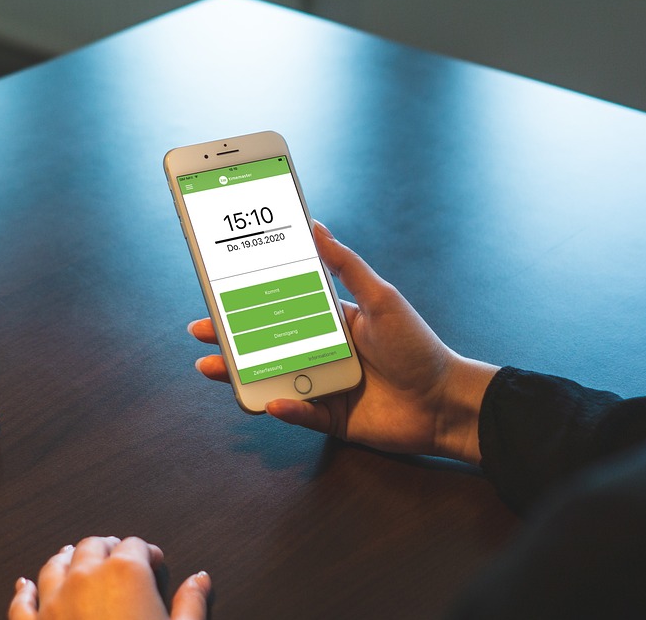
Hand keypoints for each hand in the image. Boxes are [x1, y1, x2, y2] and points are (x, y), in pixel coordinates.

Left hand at [9, 536, 210, 619]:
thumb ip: (191, 604)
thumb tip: (200, 580)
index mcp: (124, 574)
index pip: (135, 545)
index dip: (147, 551)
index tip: (154, 560)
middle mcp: (84, 579)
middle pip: (93, 546)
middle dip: (108, 547)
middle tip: (119, 555)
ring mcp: (53, 604)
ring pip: (55, 565)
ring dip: (67, 558)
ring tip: (74, 556)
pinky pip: (22, 604)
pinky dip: (24, 592)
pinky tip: (24, 586)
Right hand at [190, 221, 497, 463]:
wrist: (446, 401)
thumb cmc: (418, 346)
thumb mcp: (381, 298)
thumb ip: (346, 266)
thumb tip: (315, 225)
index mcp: (329, 321)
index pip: (279, 307)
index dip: (246, 302)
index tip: (216, 292)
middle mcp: (320, 352)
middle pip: (264, 345)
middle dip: (228, 338)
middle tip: (199, 330)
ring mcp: (322, 386)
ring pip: (271, 379)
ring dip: (241, 375)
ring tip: (213, 367)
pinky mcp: (330, 419)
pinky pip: (300, 414)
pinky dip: (285, 409)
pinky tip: (273, 401)